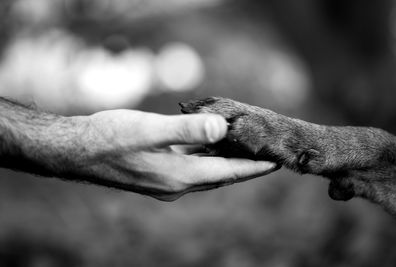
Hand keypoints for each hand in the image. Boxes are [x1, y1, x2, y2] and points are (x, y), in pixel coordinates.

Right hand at [83, 110, 277, 200]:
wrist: (76, 151)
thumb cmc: (109, 138)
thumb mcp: (149, 129)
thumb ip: (186, 130)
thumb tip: (222, 127)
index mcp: (179, 175)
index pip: (227, 171)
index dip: (253, 167)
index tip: (275, 162)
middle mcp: (176, 183)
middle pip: (220, 173)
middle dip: (244, 164)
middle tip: (265, 153)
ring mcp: (166, 180)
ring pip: (206, 170)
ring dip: (224, 159)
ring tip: (243, 146)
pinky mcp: (157, 172)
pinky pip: (190, 166)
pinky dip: (204, 155)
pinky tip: (209, 143)